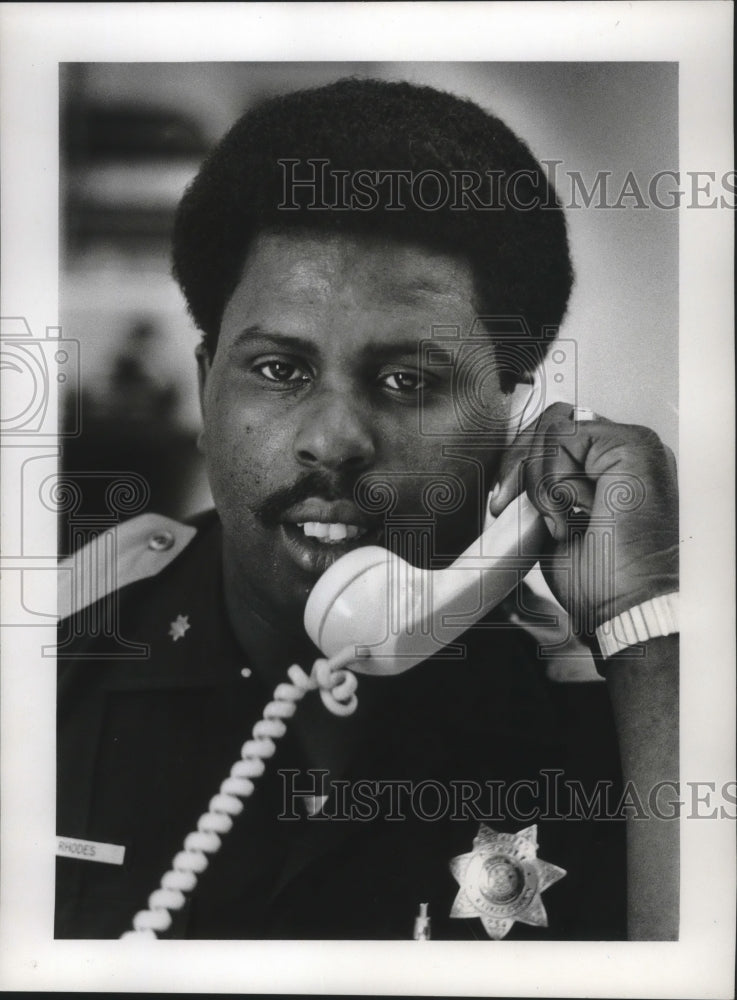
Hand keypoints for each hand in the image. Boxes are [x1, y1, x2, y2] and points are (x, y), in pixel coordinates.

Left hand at [488, 402, 678, 636]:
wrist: (627, 605)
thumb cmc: (602, 582)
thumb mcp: (552, 529)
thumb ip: (539, 495)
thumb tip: (509, 482)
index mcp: (609, 470)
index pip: (554, 438)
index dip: (519, 463)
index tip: (500, 503)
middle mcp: (622, 453)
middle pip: (551, 423)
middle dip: (516, 462)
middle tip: (504, 504)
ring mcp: (631, 446)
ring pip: (553, 427)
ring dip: (539, 479)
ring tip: (556, 521)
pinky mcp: (633, 445)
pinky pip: (564, 436)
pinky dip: (552, 478)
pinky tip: (568, 512)